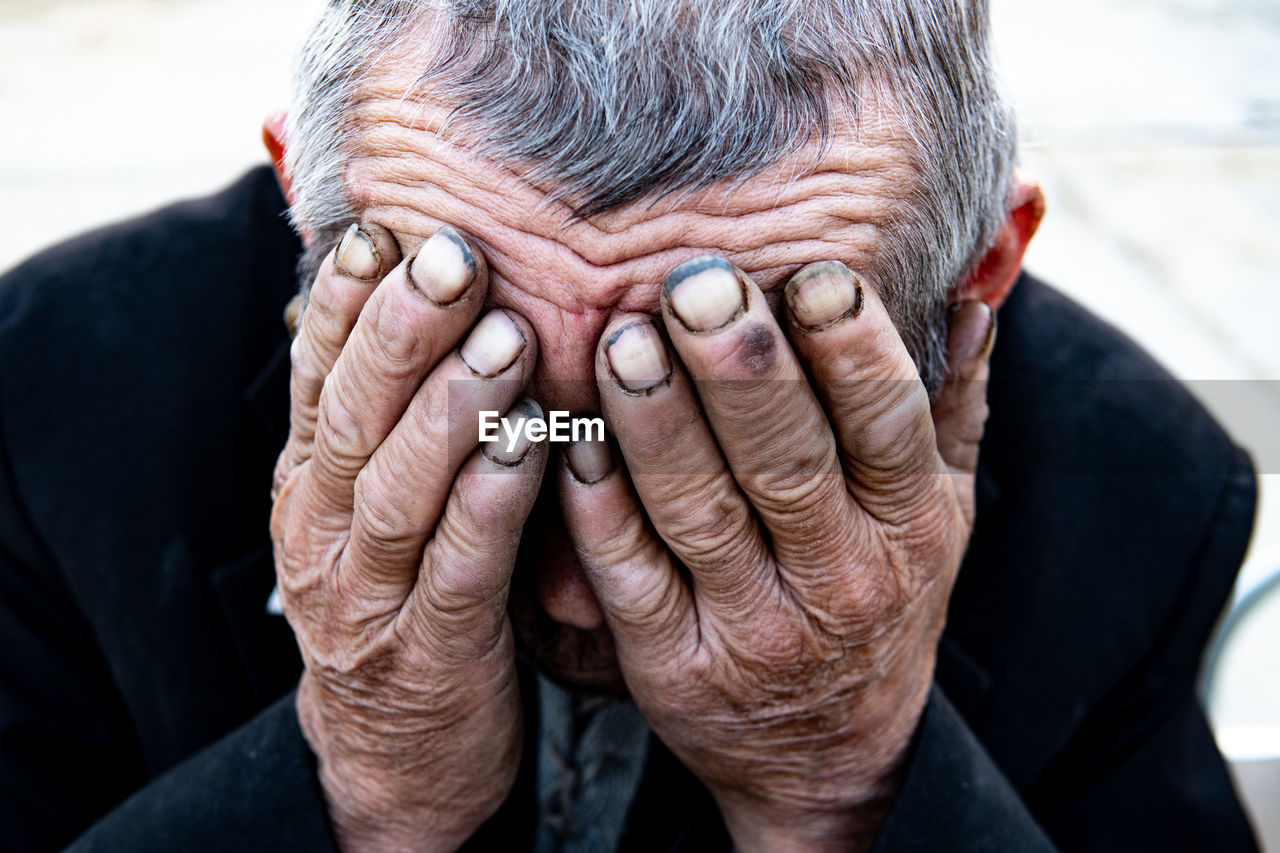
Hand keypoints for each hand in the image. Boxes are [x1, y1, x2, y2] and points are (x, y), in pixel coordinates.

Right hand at [270, 223, 543, 851]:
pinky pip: (460, 570)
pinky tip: (531, 448)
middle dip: (401, 330)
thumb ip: (393, 418)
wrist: (391, 755)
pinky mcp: (430, 651)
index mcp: (310, 482)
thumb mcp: (373, 506)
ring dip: (452, 408)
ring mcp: (369, 594)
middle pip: (353, 415)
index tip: (389, 226)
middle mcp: (324, 530)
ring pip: (400, 489)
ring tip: (504, 337)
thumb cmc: (400, 598)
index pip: (318, 374)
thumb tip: (418, 299)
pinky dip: (491, 505)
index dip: (351, 300)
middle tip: (452, 255)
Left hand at [559, 258, 994, 850]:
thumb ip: (950, 406)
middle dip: (741, 371)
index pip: (887, 426)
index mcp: (909, 524)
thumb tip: (968, 300)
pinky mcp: (673, 663)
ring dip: (658, 424)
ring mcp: (752, 627)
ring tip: (623, 340)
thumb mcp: (941, 511)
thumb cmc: (884, 597)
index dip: (854, 350)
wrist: (829, 753)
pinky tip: (574, 439)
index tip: (813, 273)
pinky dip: (599, 510)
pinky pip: (631, 578)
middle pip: (786, 463)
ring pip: (701, 512)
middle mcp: (838, 578)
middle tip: (696, 285)